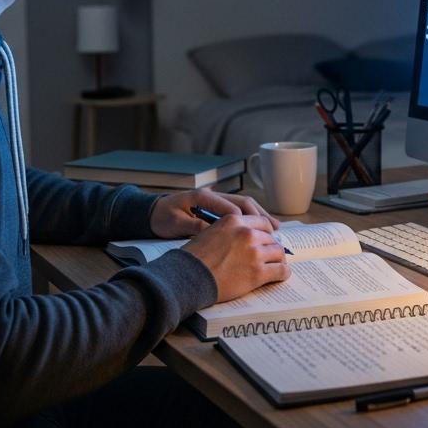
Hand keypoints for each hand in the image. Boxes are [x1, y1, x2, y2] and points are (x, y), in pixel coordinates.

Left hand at [150, 189, 278, 238]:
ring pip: (244, 204)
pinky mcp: (217, 206)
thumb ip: (192, 225)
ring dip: (260, 215)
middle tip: (274, 229)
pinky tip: (261, 228)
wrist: (152, 212)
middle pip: (242, 202)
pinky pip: (239, 210)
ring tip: (275, 228)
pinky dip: (252, 218)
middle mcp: (213, 195)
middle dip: (260, 215)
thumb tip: (211, 231)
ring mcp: (216, 199)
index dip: (244, 220)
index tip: (256, 233)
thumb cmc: (162, 218)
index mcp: (202, 197)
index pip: (229, 207)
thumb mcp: (174, 223)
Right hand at [182, 213, 290, 301]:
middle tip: (272, 255)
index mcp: (234, 220)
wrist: (188, 277)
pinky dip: (283, 273)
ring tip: (278, 265)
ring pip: (278, 253)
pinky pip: (280, 271)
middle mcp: (246, 233)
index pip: (261, 222)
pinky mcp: (257, 272)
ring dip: (279, 260)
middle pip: (270, 238)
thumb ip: (229, 230)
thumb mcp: (210, 231)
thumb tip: (242, 236)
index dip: (267, 232)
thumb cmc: (194, 257)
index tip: (268, 239)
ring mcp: (253, 252)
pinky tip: (281, 275)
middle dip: (271, 247)